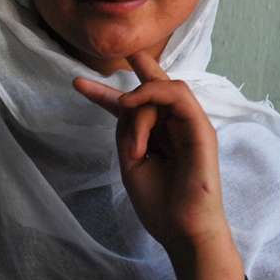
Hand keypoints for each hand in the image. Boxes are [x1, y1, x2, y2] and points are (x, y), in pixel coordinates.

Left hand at [73, 52, 244, 279]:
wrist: (182, 230)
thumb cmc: (160, 202)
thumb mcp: (131, 161)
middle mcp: (174, 125)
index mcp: (156, 136)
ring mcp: (189, 124)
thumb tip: (128, 101)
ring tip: (127, 121)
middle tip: (125, 50)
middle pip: (154, 86)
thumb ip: (128, 129)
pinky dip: (152, 97)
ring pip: (162, 89)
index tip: (78, 84)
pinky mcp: (202, 127)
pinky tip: (134, 106)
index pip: (132, 108)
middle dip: (141, 65)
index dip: (105, 94)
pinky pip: (177, 95)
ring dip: (138, 103)